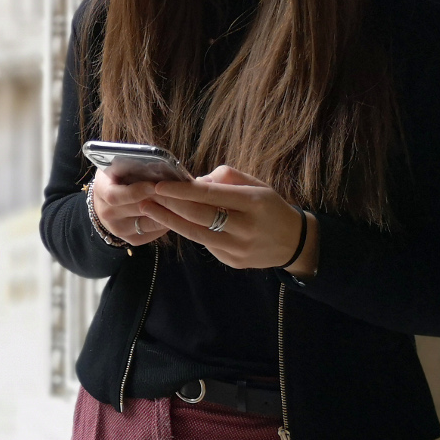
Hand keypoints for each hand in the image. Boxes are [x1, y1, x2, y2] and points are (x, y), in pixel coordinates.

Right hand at [91, 167, 170, 245]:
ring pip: (148, 224)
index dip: (136, 191)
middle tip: (178, 193)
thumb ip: (131, 162)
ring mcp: (119, 230)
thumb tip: (155, 159)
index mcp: (101, 191)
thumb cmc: (117, 177)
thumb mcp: (117, 165)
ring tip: (182, 202)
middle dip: (159, 200)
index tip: (155, 185)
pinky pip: (153, 233)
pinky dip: (165, 223)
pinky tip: (175, 213)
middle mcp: (107, 214)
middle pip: (136, 210)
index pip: (116, 196)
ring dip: (166, 213)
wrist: (106, 201)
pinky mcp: (132, 240)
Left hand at [142, 166, 318, 275]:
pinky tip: (171, 221)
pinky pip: (205, 244)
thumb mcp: (256, 185)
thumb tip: (195, 181)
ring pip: (197, 234)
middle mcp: (246, 227)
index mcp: (253, 203)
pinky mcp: (234, 262)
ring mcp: (240, 248)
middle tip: (145, 195)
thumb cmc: (270, 207)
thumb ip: (226, 178)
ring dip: (169, 221)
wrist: (294, 242)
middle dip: (169, 205)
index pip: (210, 196)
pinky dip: (187, 231)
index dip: (182, 191)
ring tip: (148, 209)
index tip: (159, 185)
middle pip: (199, 216)